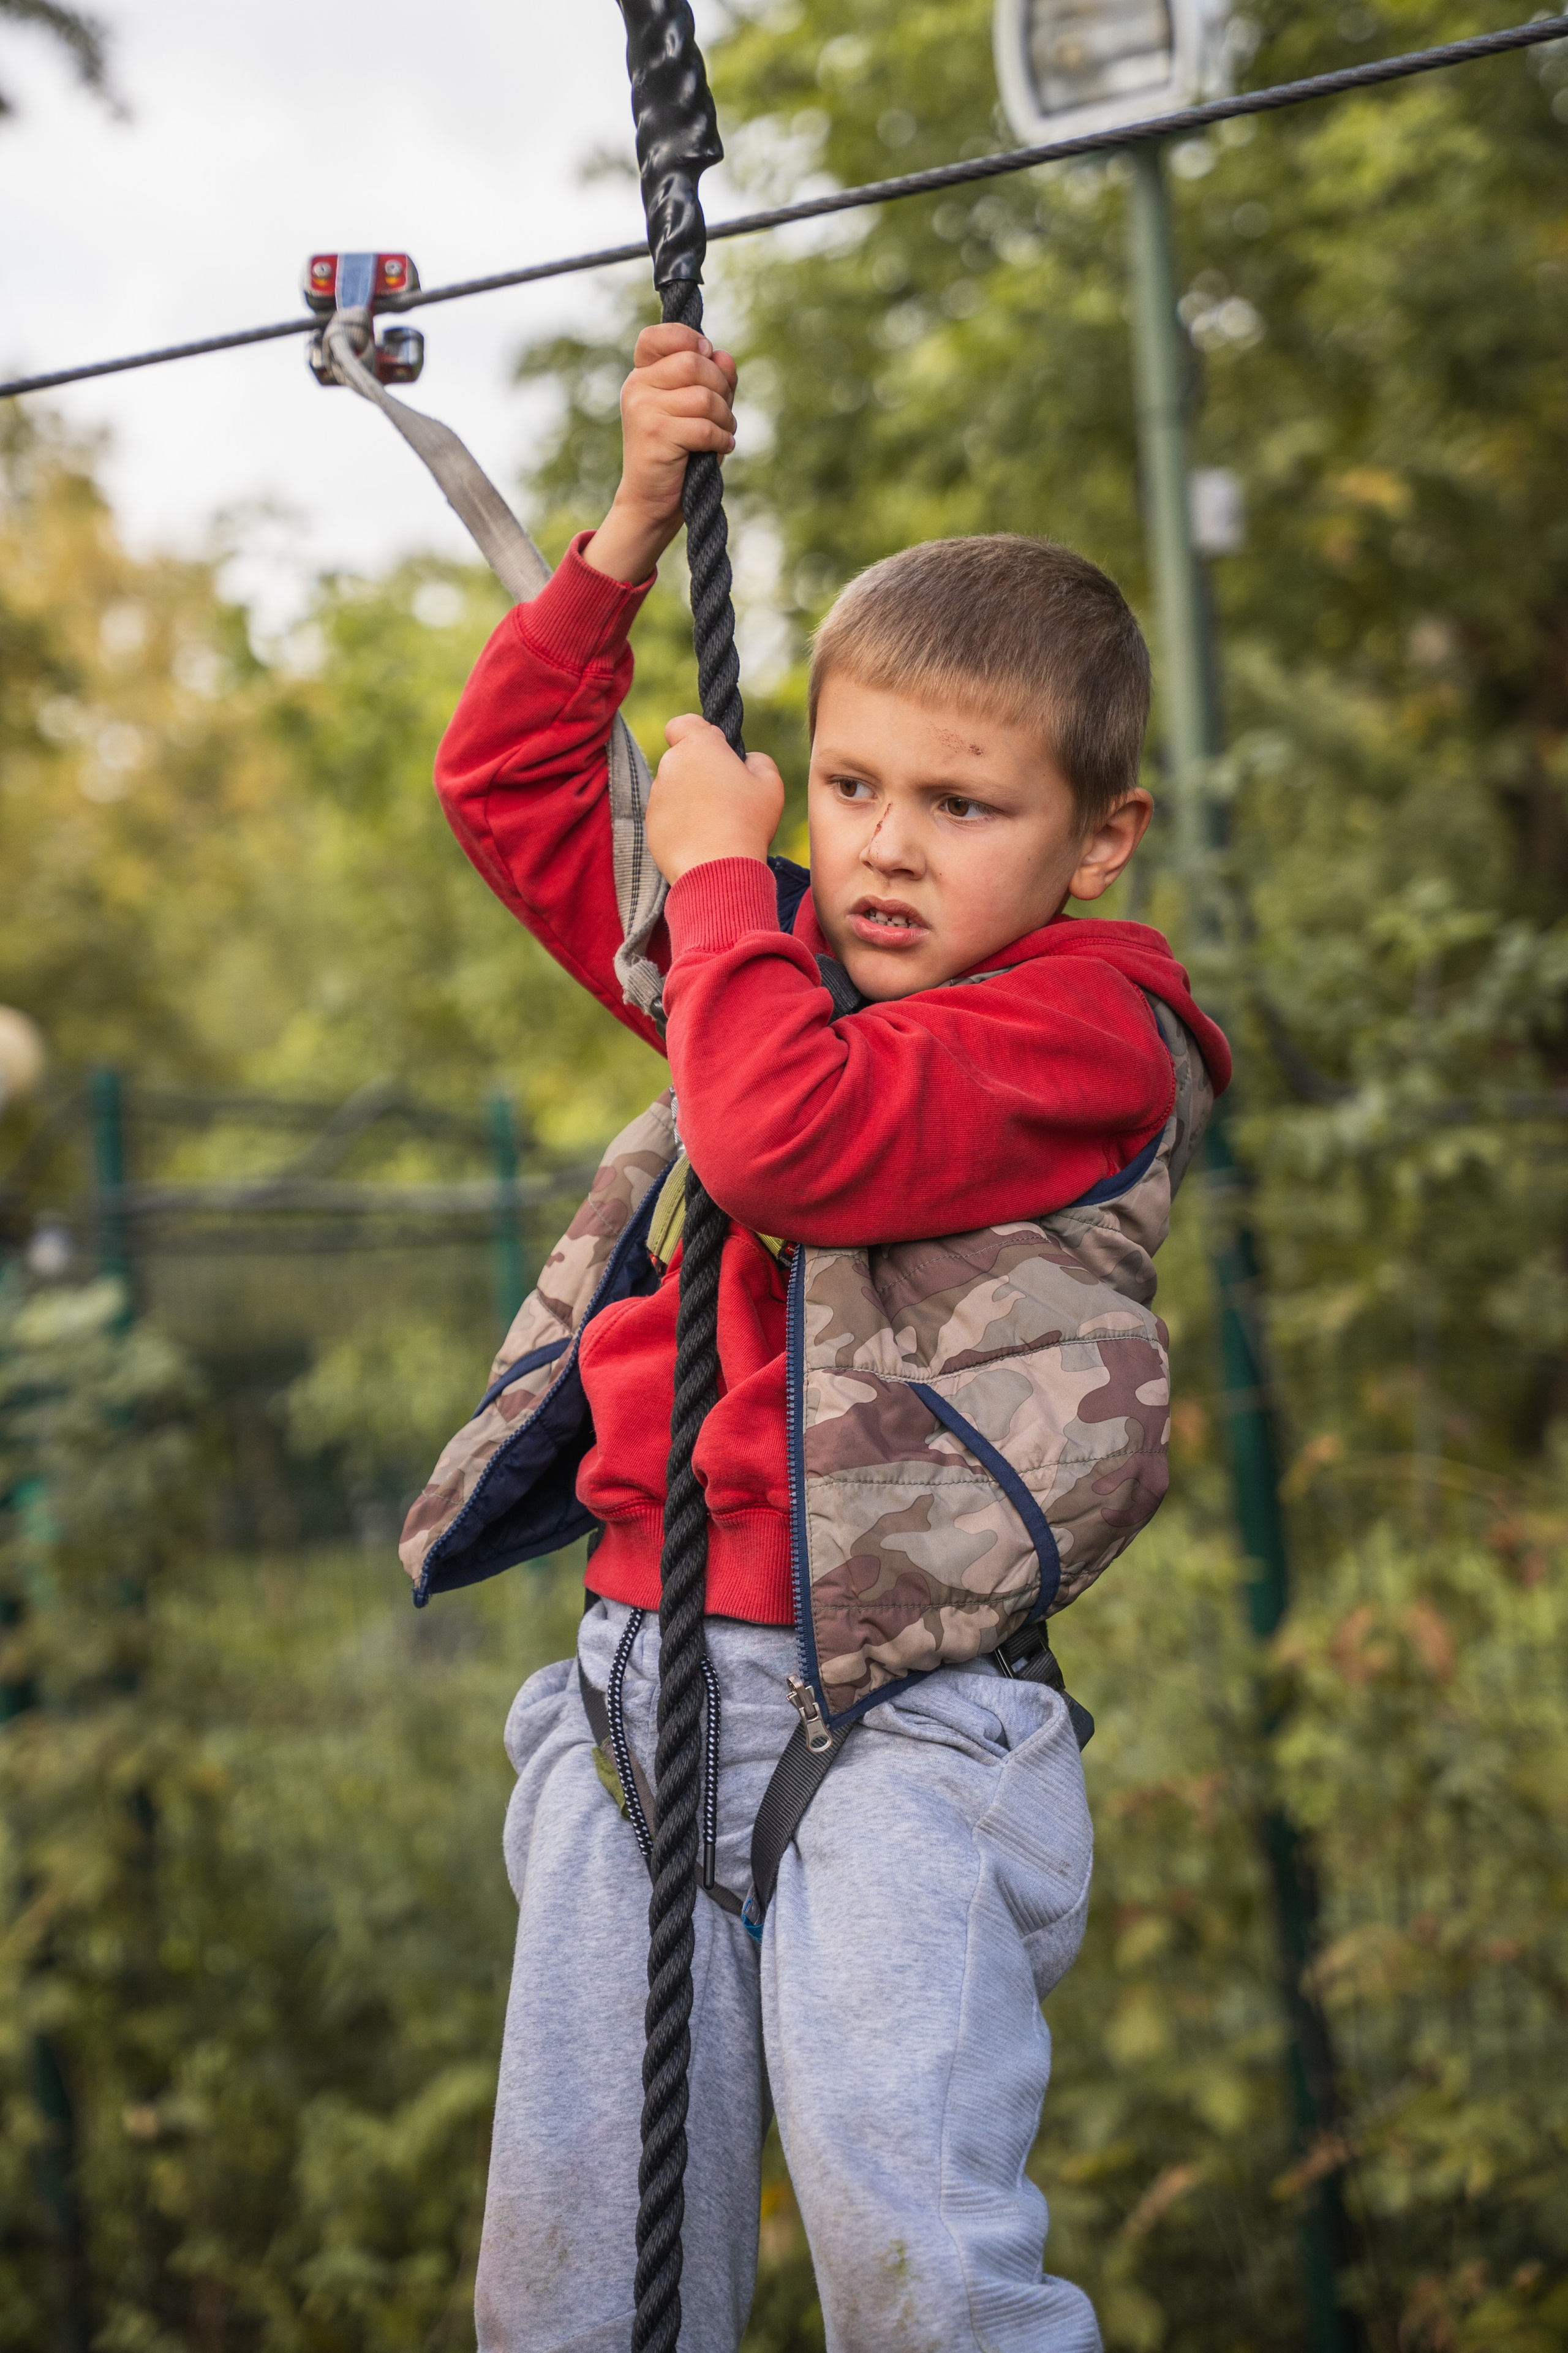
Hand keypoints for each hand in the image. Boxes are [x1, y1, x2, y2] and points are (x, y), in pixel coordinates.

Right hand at [584, 324, 737, 584]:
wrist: (652, 502)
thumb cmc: (679, 454)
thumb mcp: (698, 409)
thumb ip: (712, 379)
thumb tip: (723, 356)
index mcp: (642, 375)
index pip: (658, 336)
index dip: (689, 340)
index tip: (707, 357)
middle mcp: (637, 387)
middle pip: (692, 363)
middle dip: (722, 387)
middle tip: (725, 412)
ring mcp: (643, 409)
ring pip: (703, 397)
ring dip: (726, 417)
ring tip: (724, 433)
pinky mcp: (655, 434)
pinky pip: (704, 426)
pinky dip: (722, 439)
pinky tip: (721, 448)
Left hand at [645, 714, 783, 884]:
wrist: (718, 870)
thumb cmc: (748, 822)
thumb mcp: (771, 783)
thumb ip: (758, 760)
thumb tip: (746, 760)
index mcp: (699, 747)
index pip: (683, 723)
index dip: (697, 732)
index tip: (715, 751)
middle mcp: (671, 765)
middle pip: (682, 758)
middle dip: (700, 770)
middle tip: (726, 795)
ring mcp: (657, 795)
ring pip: (674, 787)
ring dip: (690, 797)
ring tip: (716, 822)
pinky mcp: (650, 824)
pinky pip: (667, 815)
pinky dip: (681, 822)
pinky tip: (702, 839)